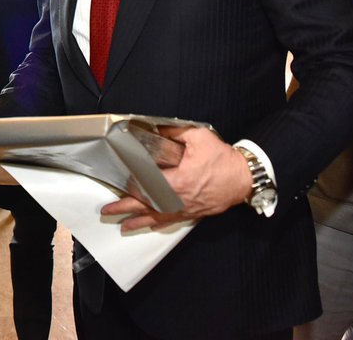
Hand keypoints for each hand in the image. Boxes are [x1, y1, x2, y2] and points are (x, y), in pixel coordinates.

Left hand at [101, 126, 251, 230]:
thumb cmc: (222, 158)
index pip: (148, 186)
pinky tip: (148, 226)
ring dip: (138, 221)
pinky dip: (157, 224)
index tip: (120, 182)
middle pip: (147, 205)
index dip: (132, 185)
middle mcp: (179, 199)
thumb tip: (156, 127)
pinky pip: (172, 221)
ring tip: (122, 226)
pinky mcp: (193, 213)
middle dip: (126, 208)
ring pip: (158, 217)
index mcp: (179, 181)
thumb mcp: (199, 137)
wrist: (244, 178)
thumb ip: (175, 132)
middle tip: (108, 211)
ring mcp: (186, 208)